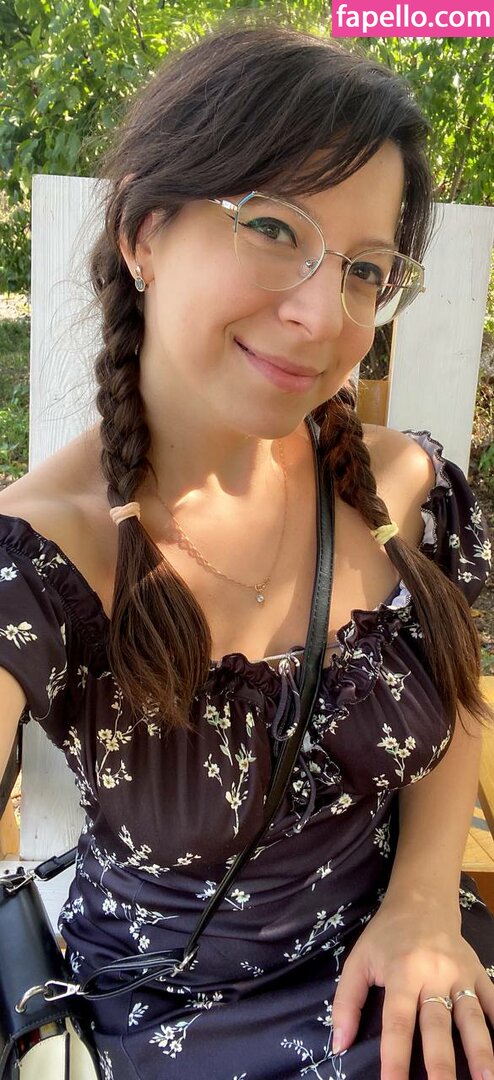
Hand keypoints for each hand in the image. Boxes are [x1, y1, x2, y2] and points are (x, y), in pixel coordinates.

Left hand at [331, 895, 493, 1078]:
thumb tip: (339, 1045)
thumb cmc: (386, 936)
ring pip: (472, 1017)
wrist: (421, 901)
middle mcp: (434, 975)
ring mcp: (461, 974)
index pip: (397, 1022)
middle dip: (442, 1064)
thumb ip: (347, 1002)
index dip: (395, 1058)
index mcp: (402, 973)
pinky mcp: (479, 971)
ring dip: (481, 1051)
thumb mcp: (358, 961)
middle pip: (438, 1025)